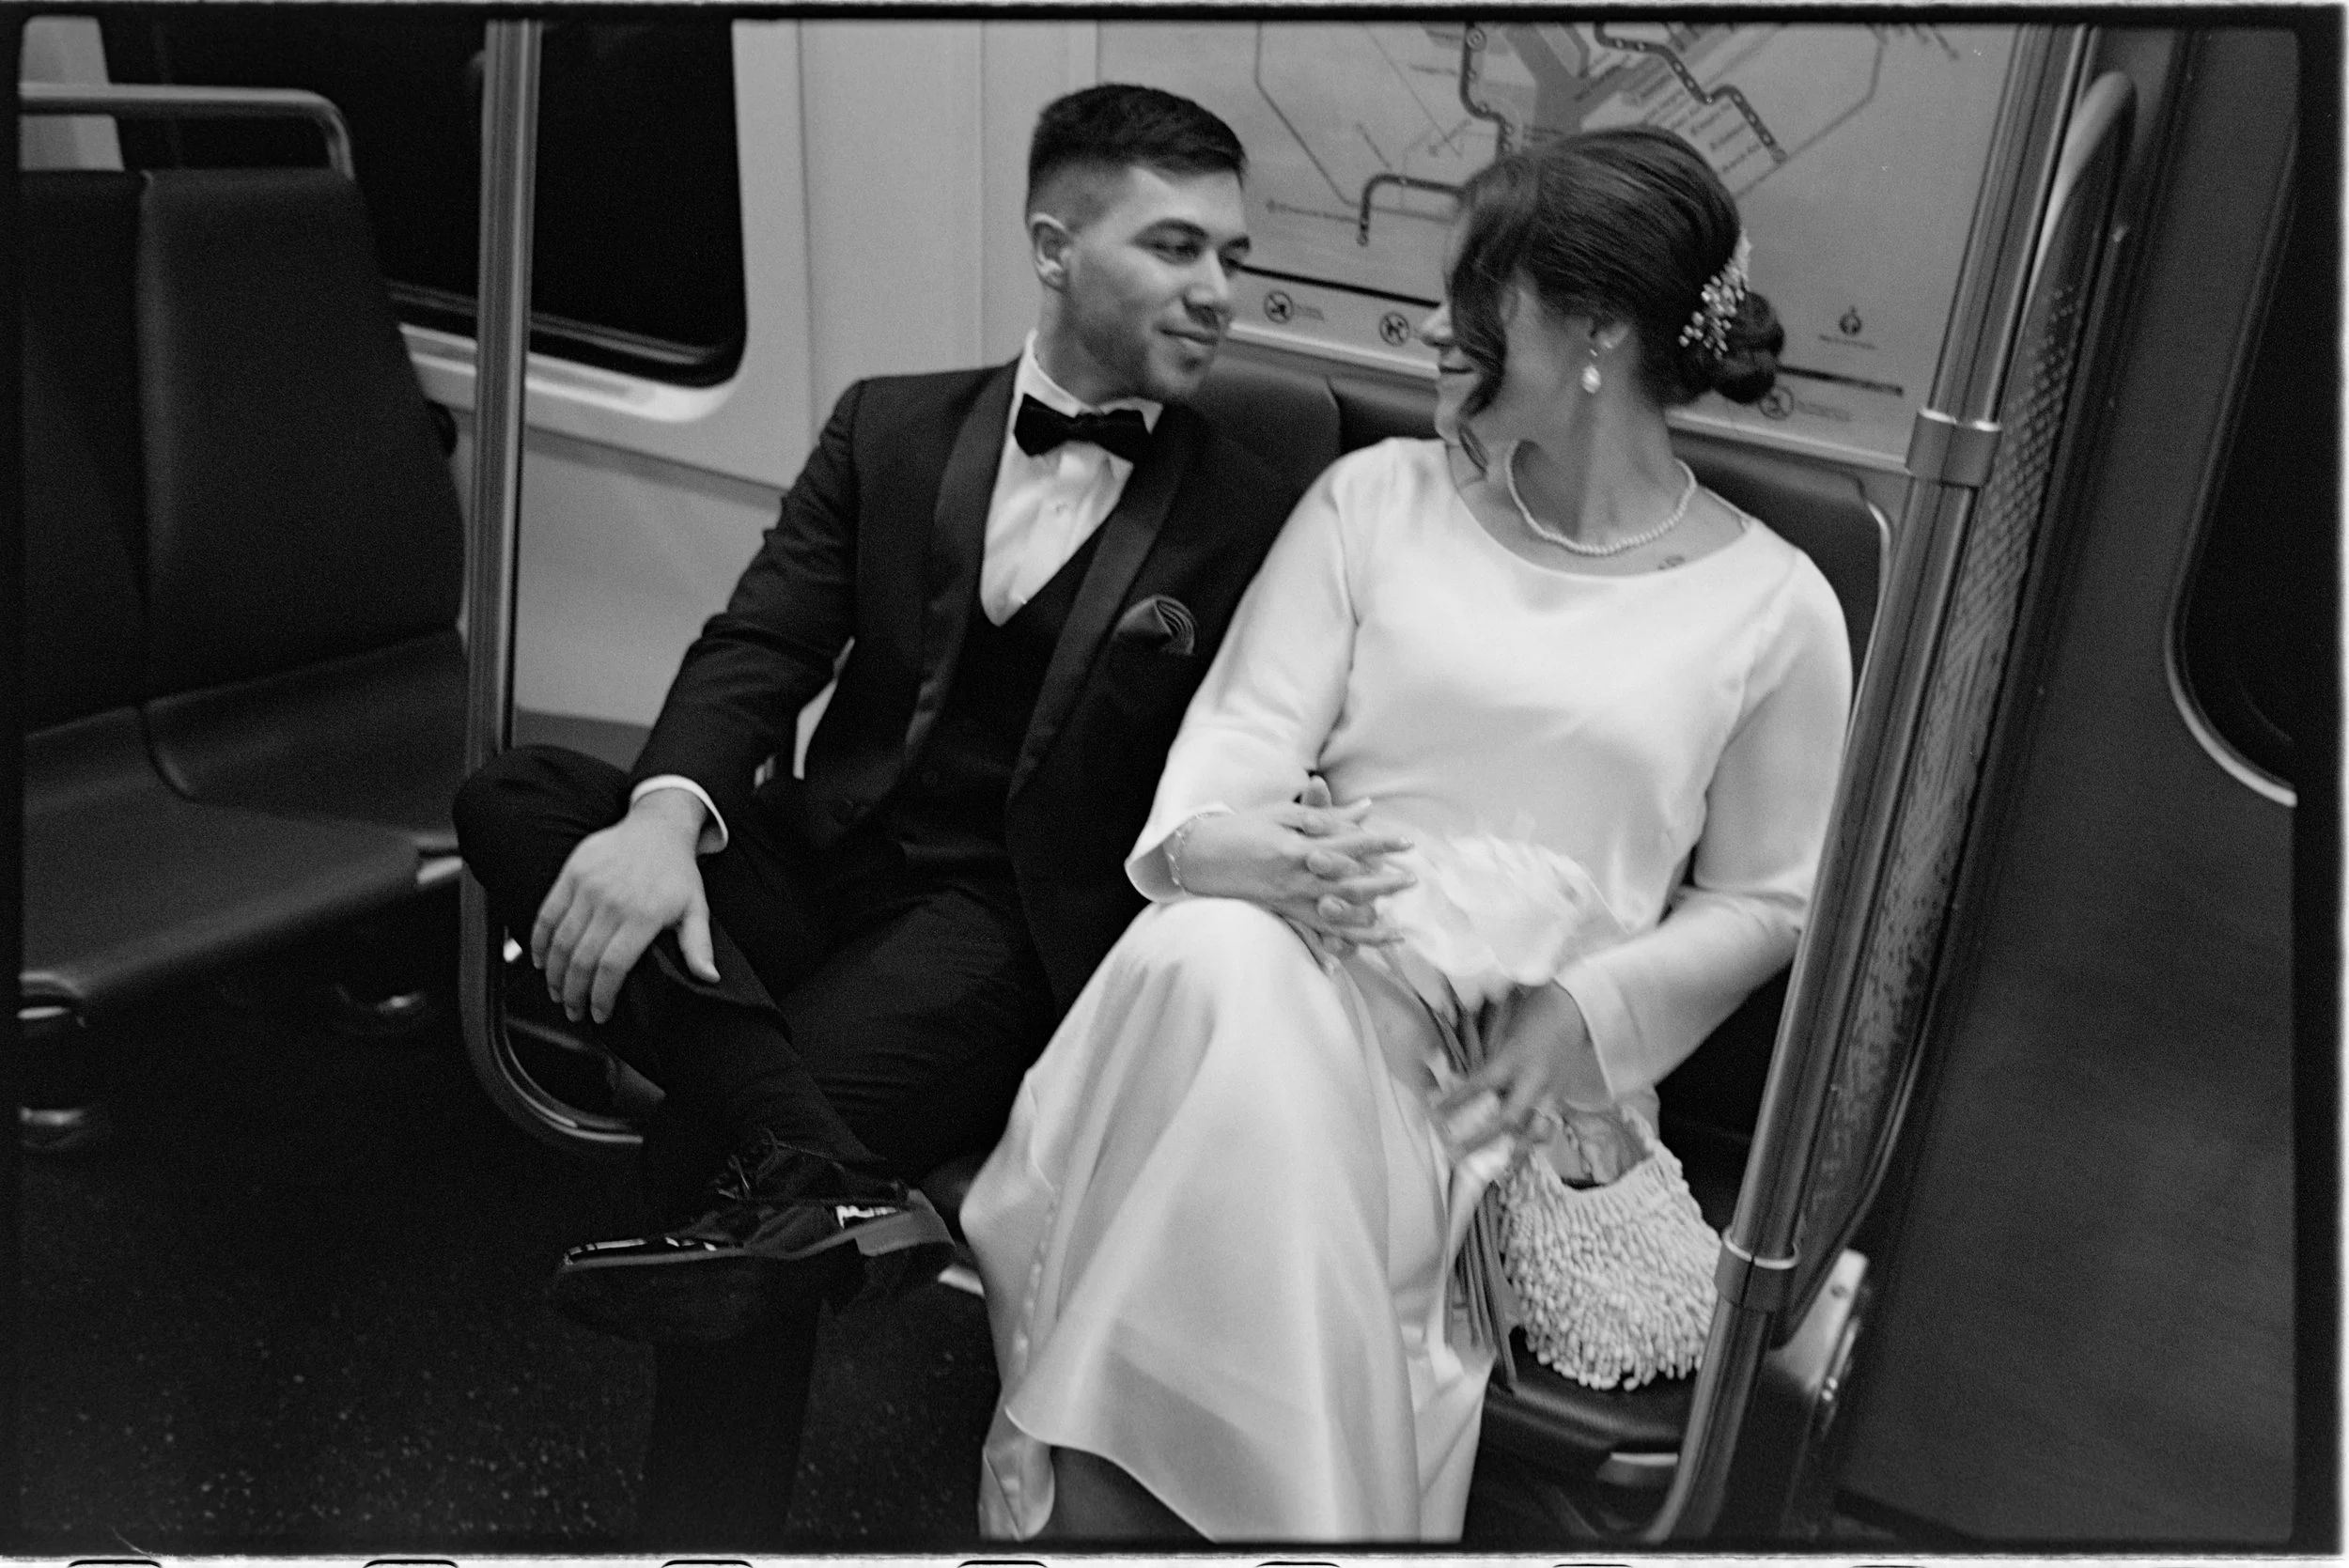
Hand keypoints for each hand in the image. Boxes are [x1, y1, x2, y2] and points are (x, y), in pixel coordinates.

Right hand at [532, 789, 720, 1023]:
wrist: (658, 828)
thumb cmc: (677, 872)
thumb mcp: (696, 909)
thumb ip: (698, 946)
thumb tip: (708, 978)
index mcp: (644, 915)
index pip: (613, 966)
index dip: (602, 995)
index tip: (599, 1014)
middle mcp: (613, 901)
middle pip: (583, 959)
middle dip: (574, 993)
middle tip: (573, 1011)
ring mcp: (589, 885)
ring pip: (561, 941)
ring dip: (555, 974)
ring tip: (557, 993)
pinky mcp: (572, 873)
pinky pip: (548, 913)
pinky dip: (539, 941)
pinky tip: (540, 961)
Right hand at [1168, 780, 1414, 955]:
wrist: (1201, 857)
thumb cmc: (1245, 828)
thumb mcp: (1285, 813)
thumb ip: (1327, 814)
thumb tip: (1367, 809)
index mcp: (1297, 848)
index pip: (1347, 846)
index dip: (1380, 845)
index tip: (1407, 844)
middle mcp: (1296, 878)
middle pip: (1349, 885)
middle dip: (1383, 884)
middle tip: (1412, 880)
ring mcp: (1290, 900)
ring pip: (1337, 916)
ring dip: (1369, 919)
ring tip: (1397, 924)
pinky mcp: (1285, 914)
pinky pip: (1320, 932)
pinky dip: (1346, 940)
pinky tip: (1367, 945)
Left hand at [1433, 984, 1611, 1155]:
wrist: (1576, 1010)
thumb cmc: (1534, 1015)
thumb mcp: (1507, 1035)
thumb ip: (1493, 1063)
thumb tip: (1467, 1087)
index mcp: (1515, 1058)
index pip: (1480, 1083)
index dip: (1457, 1100)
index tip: (1435, 1112)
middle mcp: (1534, 1080)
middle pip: (1508, 1119)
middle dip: (1482, 1139)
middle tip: (1457, 1152)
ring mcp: (1551, 1091)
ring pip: (1534, 1131)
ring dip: (1517, 1152)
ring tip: (1501, 1172)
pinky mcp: (1562, 1097)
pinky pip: (1548, 1125)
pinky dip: (1535, 1141)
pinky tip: (1523, 1156)